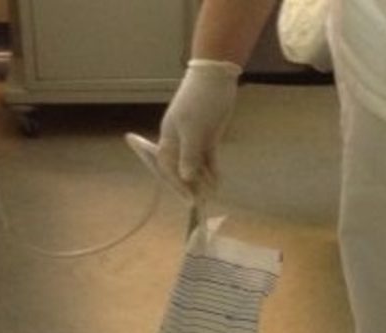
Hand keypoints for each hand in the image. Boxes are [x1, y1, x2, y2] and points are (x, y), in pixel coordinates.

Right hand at [157, 59, 241, 200]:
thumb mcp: (194, 129)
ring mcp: (194, 139)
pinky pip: (208, 158)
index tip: (187, 198)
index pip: (167, 167)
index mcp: (169, 138)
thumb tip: (184, 177)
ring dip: (202, 180)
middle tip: (199, 202)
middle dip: (189, 185)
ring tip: (211, 194)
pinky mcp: (209, 136)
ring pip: (195, 165)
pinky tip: (218, 182)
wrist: (216, 77)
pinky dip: (212, 170)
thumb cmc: (200, 100)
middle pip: (180, 168)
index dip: (175, 184)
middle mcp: (179, 141)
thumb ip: (189, 154)